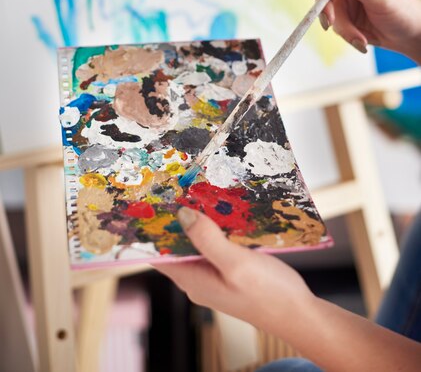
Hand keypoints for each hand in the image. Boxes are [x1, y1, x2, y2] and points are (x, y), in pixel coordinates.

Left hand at [157, 208, 420, 371]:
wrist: (299, 314)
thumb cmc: (268, 295)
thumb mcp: (236, 264)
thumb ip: (207, 240)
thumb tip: (182, 214)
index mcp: (192, 279)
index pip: (158, 254)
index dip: (150, 229)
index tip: (148, 201)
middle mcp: (199, 277)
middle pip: (177, 245)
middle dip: (175, 218)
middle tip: (175, 185)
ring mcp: (215, 273)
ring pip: (198, 242)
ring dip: (198, 219)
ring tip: (197, 189)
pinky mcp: (231, 269)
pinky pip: (216, 244)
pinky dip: (217, 227)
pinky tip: (224, 209)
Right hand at [313, 0, 420, 62]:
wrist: (409, 36)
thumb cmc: (404, 11)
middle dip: (327, 8)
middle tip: (330, 22)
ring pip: (329, 10)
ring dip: (343, 27)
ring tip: (360, 39)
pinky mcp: (344, 13)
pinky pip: (336, 23)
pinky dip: (346, 34)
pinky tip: (361, 40)